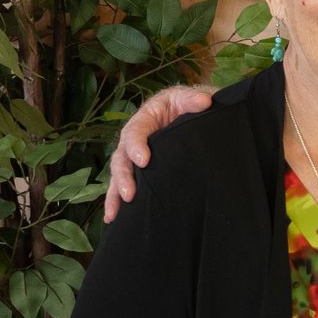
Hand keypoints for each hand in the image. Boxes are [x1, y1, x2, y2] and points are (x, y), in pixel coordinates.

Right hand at [102, 85, 214, 222]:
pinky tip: (113, 219)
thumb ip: (193, 100)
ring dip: (115, 194)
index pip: (136, 132)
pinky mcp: (139, 171)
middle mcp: (134, 139)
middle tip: (130, 194)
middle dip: (123, 176)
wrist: (191, 114)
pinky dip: (117, 201)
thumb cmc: (187, 105)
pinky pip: (124, 185)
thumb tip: (204, 102)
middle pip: (122, 157)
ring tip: (114, 213)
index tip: (144, 160)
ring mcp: (134, 156)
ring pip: (119, 175)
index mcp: (145, 119)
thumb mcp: (189, 98)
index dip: (137, 146)